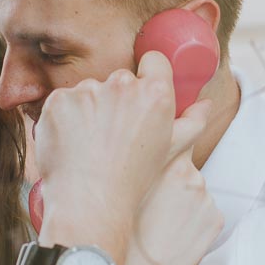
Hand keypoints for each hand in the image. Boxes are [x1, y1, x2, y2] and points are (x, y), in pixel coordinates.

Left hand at [34, 52, 180, 251]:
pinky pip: (62, 102)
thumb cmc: (133, 180)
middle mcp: (122, 85)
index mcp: (155, 93)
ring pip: (88, 92)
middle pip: (119, 80)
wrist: (90, 203)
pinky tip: (69, 143)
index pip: (154, 61)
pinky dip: (63, 119)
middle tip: (111, 135)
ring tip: (88, 145)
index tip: (139, 98)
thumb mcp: (171, 151)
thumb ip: (192, 122)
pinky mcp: (59, 100)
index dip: (148, 77)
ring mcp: (87, 90)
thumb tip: (205, 103)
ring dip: (87, 110)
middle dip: (115, 101)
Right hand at [131, 105, 222, 264]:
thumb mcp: (117, 184)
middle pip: (182, 164)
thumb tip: (142, 141)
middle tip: (152, 201)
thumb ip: (133, 158)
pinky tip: (172, 233)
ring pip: (193, 189)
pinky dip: (191, 219)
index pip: (175, 134)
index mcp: (163, 161)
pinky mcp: (215, 220)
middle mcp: (189, 174)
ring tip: (157, 222)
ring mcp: (205, 197)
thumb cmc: (113, 230)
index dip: (169, 135)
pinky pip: (204, 211)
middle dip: (170, 175)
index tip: (177, 122)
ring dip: (180, 199)